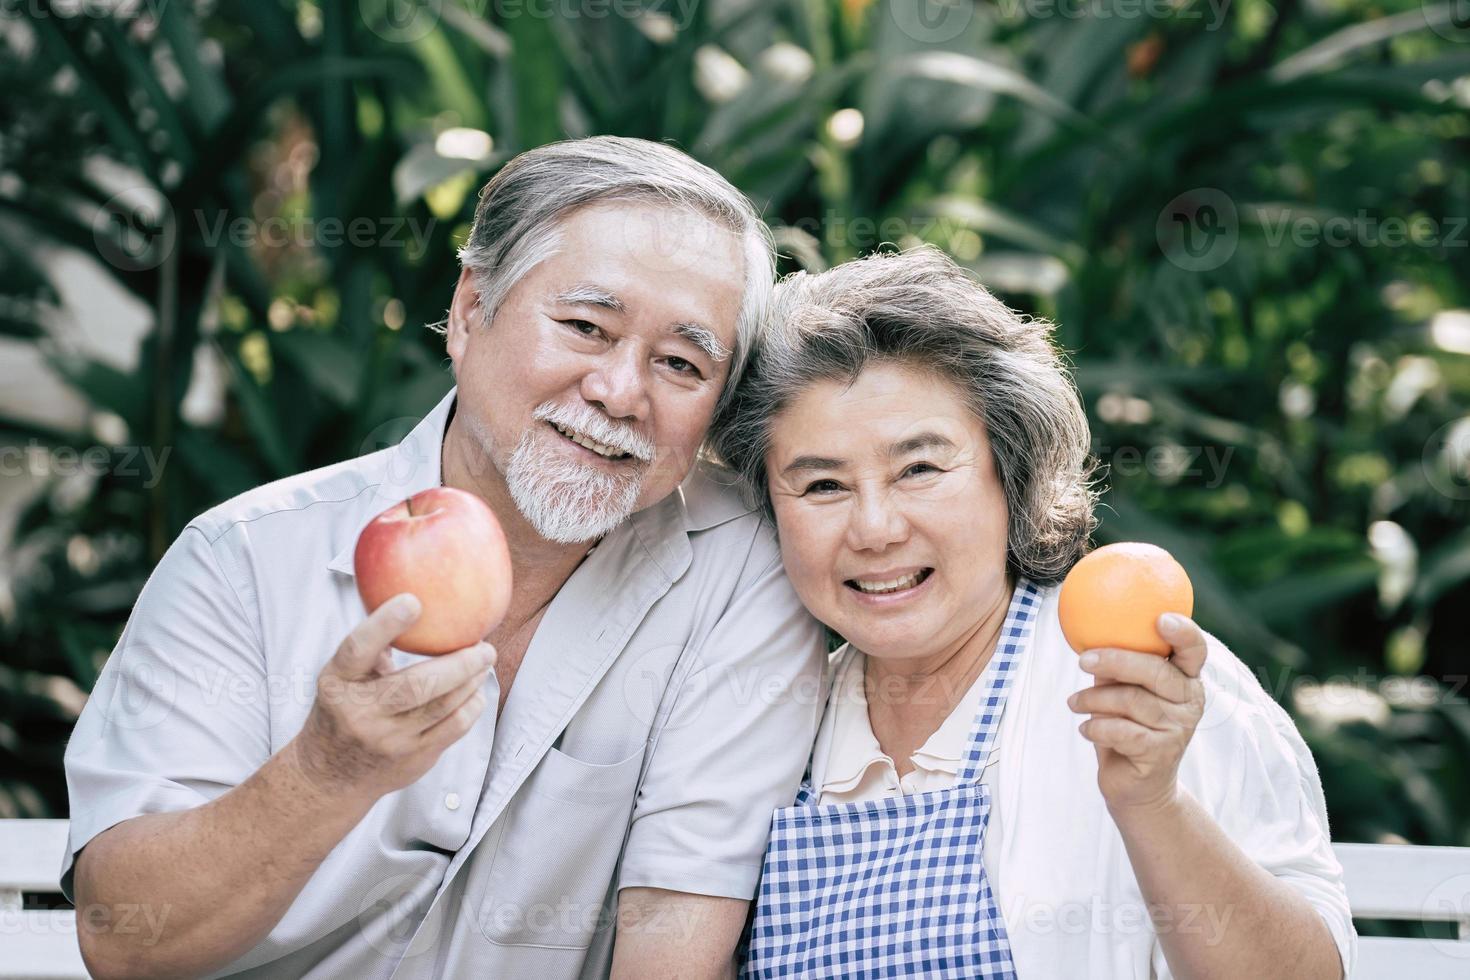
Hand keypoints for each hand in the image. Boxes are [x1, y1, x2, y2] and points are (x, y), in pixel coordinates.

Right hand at [290, 593, 495, 799]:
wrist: (330, 776)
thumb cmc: (344, 710)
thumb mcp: (342, 678)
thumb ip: (372, 648)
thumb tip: (416, 602)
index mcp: (338, 684)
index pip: (358, 649)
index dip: (384, 624)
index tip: (413, 600)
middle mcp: (361, 714)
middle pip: (416, 685)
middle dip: (459, 663)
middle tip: (483, 645)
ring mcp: (388, 740)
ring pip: (443, 706)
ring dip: (471, 680)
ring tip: (483, 661)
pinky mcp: (413, 759)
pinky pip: (454, 728)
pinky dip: (472, 705)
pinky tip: (476, 691)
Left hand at [1066, 613, 1207, 815]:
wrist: (1138, 786)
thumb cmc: (1128, 727)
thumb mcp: (1123, 690)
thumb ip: (1117, 663)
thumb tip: (1088, 630)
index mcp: (1186, 680)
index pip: (1194, 650)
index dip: (1183, 632)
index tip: (1161, 619)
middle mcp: (1190, 702)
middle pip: (1155, 671)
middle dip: (1114, 661)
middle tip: (1083, 661)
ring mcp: (1179, 729)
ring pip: (1131, 701)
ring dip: (1094, 700)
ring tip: (1074, 703)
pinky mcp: (1161, 753)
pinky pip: (1122, 731)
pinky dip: (1096, 728)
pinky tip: (1085, 730)